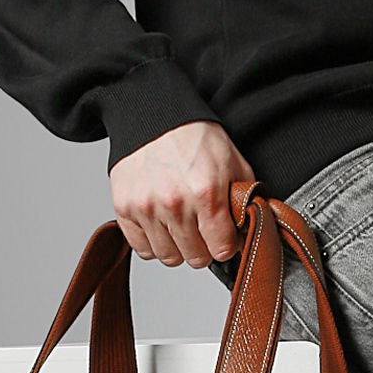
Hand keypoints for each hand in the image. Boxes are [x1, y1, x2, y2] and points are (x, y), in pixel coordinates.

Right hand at [109, 120, 257, 268]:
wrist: (154, 114)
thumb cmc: (194, 137)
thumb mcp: (232, 161)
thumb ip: (243, 199)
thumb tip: (248, 230)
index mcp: (206, 192)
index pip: (221, 250)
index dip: (226, 245)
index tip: (224, 237)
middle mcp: (175, 204)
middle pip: (196, 257)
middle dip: (204, 247)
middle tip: (203, 229)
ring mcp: (146, 208)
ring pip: (169, 257)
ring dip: (178, 247)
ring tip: (181, 225)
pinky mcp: (124, 208)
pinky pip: (142, 248)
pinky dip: (153, 242)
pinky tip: (162, 224)